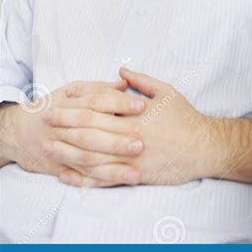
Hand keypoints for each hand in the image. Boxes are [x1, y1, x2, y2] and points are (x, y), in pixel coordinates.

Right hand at [2, 79, 142, 181]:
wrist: (19, 131)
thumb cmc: (54, 107)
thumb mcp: (72, 91)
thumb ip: (99, 88)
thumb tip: (125, 83)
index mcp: (70, 103)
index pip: (97, 101)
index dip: (119, 103)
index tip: (141, 106)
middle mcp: (64, 126)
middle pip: (92, 132)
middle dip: (117, 140)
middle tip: (141, 143)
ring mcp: (60, 148)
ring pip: (87, 158)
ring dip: (111, 167)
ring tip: (135, 173)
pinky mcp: (58, 167)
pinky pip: (80, 176)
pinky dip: (98, 181)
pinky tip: (116, 183)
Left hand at [58, 68, 211, 187]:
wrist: (204, 148)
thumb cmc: (186, 117)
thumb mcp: (167, 91)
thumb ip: (141, 81)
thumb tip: (120, 71)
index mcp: (137, 114)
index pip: (101, 105)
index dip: (80, 100)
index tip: (64, 96)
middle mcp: (131, 136)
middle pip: (91, 130)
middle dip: (66, 124)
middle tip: (47, 119)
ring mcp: (131, 159)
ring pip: (92, 157)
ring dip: (68, 151)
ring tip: (49, 146)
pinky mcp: (134, 176)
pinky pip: (103, 180)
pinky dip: (83, 178)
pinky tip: (67, 175)